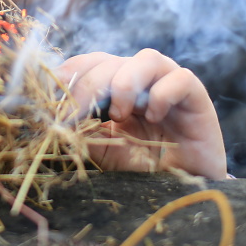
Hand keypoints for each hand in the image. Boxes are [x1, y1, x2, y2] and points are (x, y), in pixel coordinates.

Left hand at [58, 49, 226, 178]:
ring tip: (119, 115)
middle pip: (110, 61)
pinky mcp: (195, 94)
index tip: (50, 98)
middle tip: (76, 117)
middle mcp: (140, 76)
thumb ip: (83, 131)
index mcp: (115, 83)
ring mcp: (168, 81)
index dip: (69, 74)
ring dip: (125, 83)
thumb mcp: (104, 149)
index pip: (88, 63)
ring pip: (146, 58)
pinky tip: (154, 118)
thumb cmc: (144, 165)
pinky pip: (180, 78)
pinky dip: (163, 94)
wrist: (182, 187)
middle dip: (88, 87)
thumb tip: (55, 120)